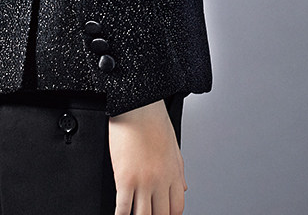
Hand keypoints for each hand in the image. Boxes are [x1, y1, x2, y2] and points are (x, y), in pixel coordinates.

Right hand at [108, 98, 186, 214]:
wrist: (138, 104)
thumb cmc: (153, 119)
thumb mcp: (173, 145)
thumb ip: (179, 170)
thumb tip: (184, 188)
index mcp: (173, 173)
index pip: (176, 208)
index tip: (161, 214)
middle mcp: (161, 181)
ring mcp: (143, 182)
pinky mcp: (125, 178)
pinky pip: (123, 207)